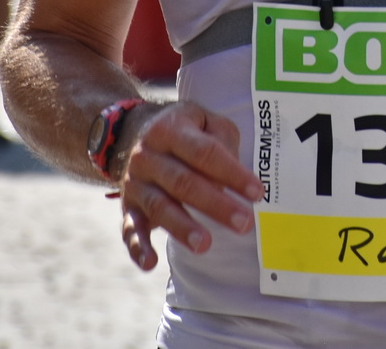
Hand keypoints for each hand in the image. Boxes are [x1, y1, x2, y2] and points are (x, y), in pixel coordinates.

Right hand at [115, 102, 263, 271]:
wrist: (136, 134)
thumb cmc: (186, 132)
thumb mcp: (206, 122)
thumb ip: (222, 140)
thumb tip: (234, 174)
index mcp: (169, 130)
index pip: (205, 152)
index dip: (232, 173)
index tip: (257, 193)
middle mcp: (147, 155)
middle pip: (183, 182)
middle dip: (216, 205)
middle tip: (244, 224)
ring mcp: (135, 182)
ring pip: (159, 206)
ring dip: (182, 227)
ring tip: (205, 245)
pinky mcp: (127, 207)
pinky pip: (130, 229)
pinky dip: (138, 247)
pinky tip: (150, 263)